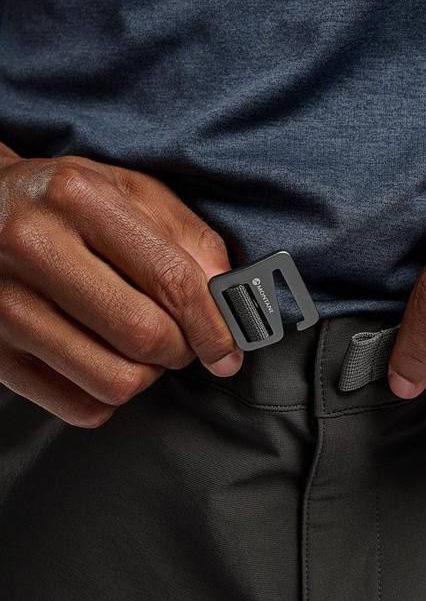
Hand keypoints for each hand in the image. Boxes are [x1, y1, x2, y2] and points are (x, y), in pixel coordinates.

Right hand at [0, 144, 242, 426]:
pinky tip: (105, 360)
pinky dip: (110, 396)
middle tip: (182, 339)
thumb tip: (229, 299)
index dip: (213, 323)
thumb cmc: (67, 203)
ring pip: (115, 382)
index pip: (170, 279)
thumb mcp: (130, 192)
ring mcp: (3, 305)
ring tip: (141, 347)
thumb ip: (189, 238)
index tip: (229, 347)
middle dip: (182, 349)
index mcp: (78, 197)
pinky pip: (82, 408)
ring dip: (148, 374)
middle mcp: (33, 246)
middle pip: (145, 336)